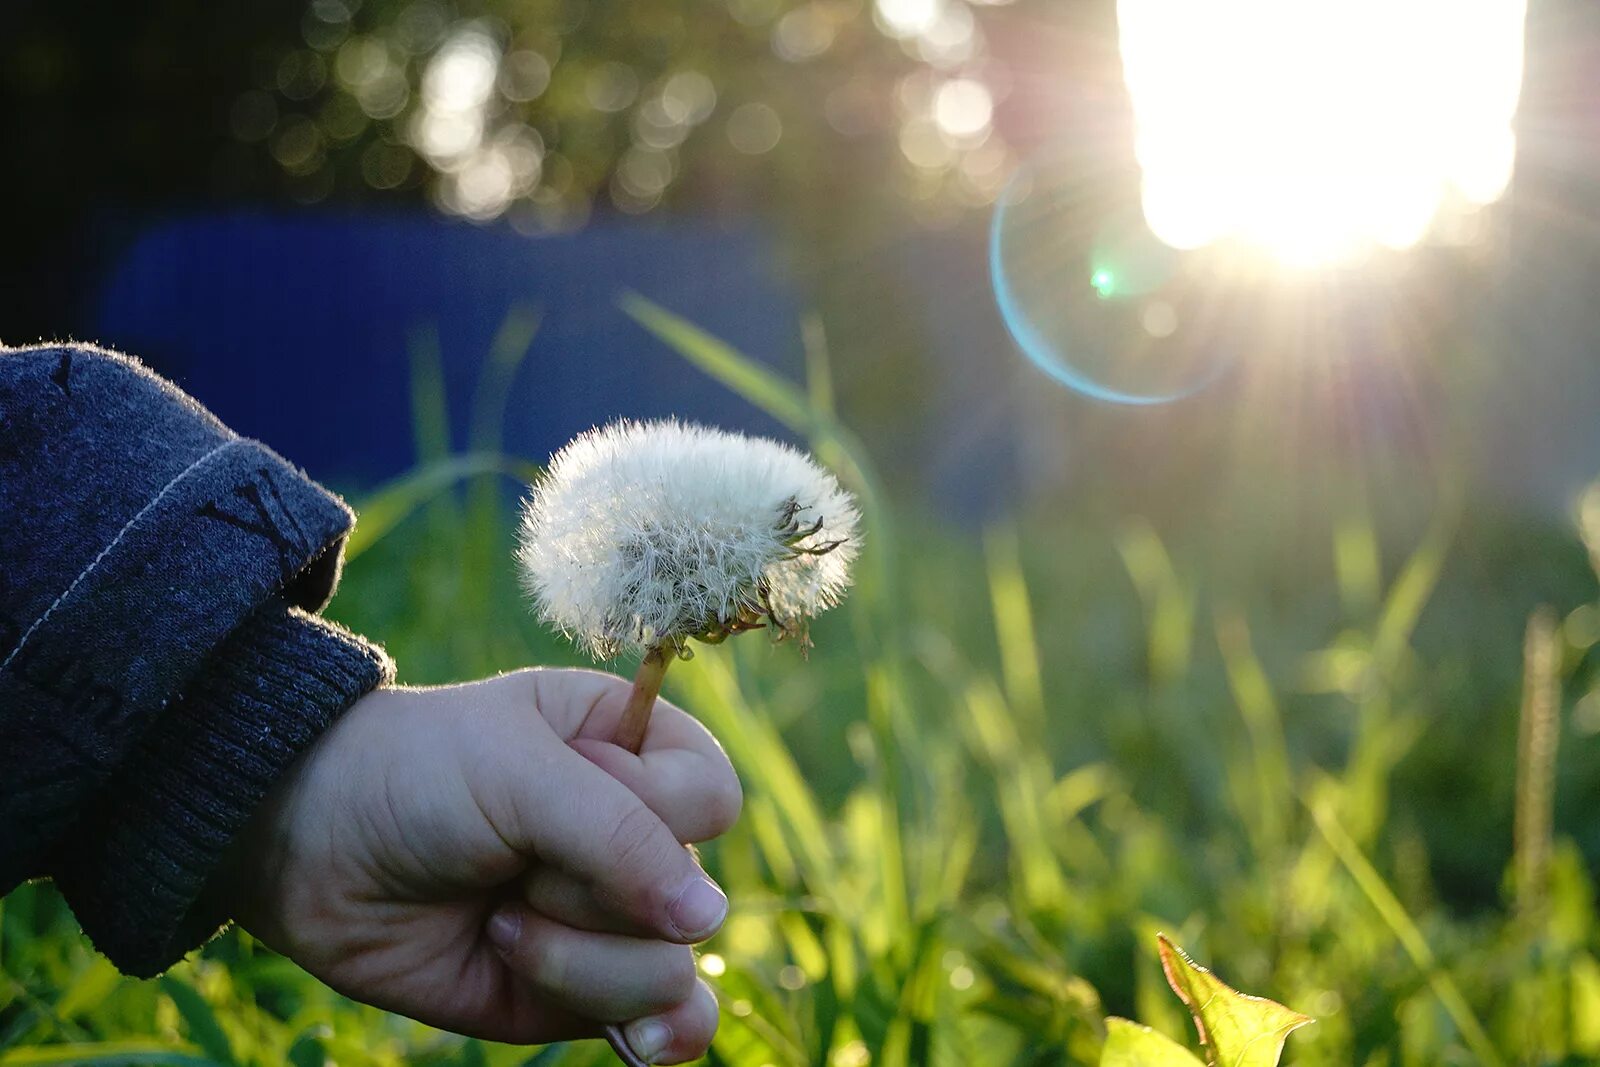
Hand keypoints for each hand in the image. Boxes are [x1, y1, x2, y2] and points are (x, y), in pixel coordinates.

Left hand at [216, 669, 742, 1062]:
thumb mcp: (516, 772)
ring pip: (670, 972)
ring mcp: (607, 920)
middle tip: (509, 862)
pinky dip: (651, 1035)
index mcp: (632, 749)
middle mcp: (633, 836)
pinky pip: (651, 1023)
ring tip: (498, 925)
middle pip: (695, 898)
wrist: (307, 850)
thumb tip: (708, 922)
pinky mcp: (575, 991)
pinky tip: (641, 1044)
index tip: (570, 786)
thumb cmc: (415, 774)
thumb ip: (619, 837)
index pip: (713, 796)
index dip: (656, 809)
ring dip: (576, 961)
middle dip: (593, 895)